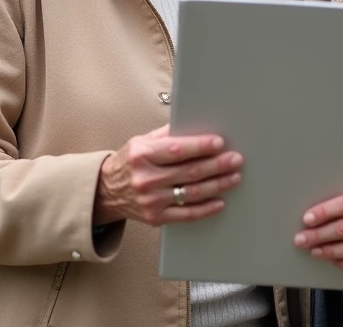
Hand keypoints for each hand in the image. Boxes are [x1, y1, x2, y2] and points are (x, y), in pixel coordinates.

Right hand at [93, 125, 242, 226]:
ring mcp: (150, 200)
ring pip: (192, 193)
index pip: (177, 150)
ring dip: (217, 185)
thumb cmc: (129, 162)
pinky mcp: (156, 217)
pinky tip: (220, 201)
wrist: (107, 191)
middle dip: (217, 165)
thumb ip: (167, 134)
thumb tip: (195, 124)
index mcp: (142, 155)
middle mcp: (145, 178)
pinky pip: (186, 215)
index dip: (200, 146)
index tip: (219, 142)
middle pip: (189, 172)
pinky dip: (206, 209)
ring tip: (233, 177)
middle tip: (235, 159)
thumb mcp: (142, 141)